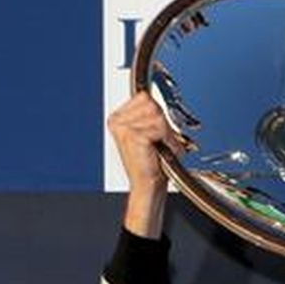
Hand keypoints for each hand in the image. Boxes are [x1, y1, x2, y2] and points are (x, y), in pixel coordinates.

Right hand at [106, 92, 184, 237]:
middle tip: (160, 144)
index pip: (145, 97)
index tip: (156, 134)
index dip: (158, 115)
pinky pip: (160, 127)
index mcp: (118, 117)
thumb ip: (152, 114)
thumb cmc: (151, 163)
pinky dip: (167, 141)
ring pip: (158, 115)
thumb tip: (160, 100)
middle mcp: (117, 120)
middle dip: (163, 125)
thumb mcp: (151, 133)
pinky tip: (160, 153)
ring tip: (160, 149)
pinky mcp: (132, 135)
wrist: (147, 186)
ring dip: (166, 134)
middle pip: (152, 104)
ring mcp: (123, 126)